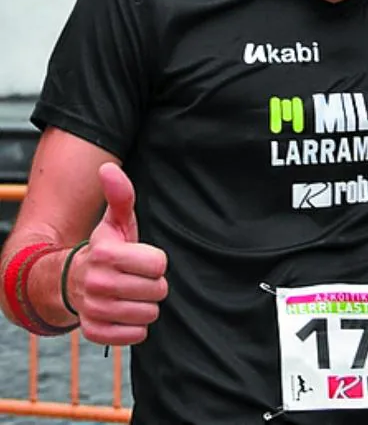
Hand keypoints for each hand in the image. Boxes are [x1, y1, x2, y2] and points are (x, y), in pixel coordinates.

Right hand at [71, 163, 168, 345]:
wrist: (73, 281)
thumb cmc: (106, 248)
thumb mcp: (116, 221)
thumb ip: (120, 195)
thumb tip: (108, 168)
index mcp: (106, 254)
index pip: (158, 264)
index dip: (155, 261)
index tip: (142, 258)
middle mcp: (98, 284)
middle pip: (157, 291)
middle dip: (153, 284)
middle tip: (138, 277)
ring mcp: (95, 310)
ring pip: (148, 314)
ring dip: (145, 305)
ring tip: (131, 294)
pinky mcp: (96, 332)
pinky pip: (135, 336)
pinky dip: (135, 327)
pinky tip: (124, 312)